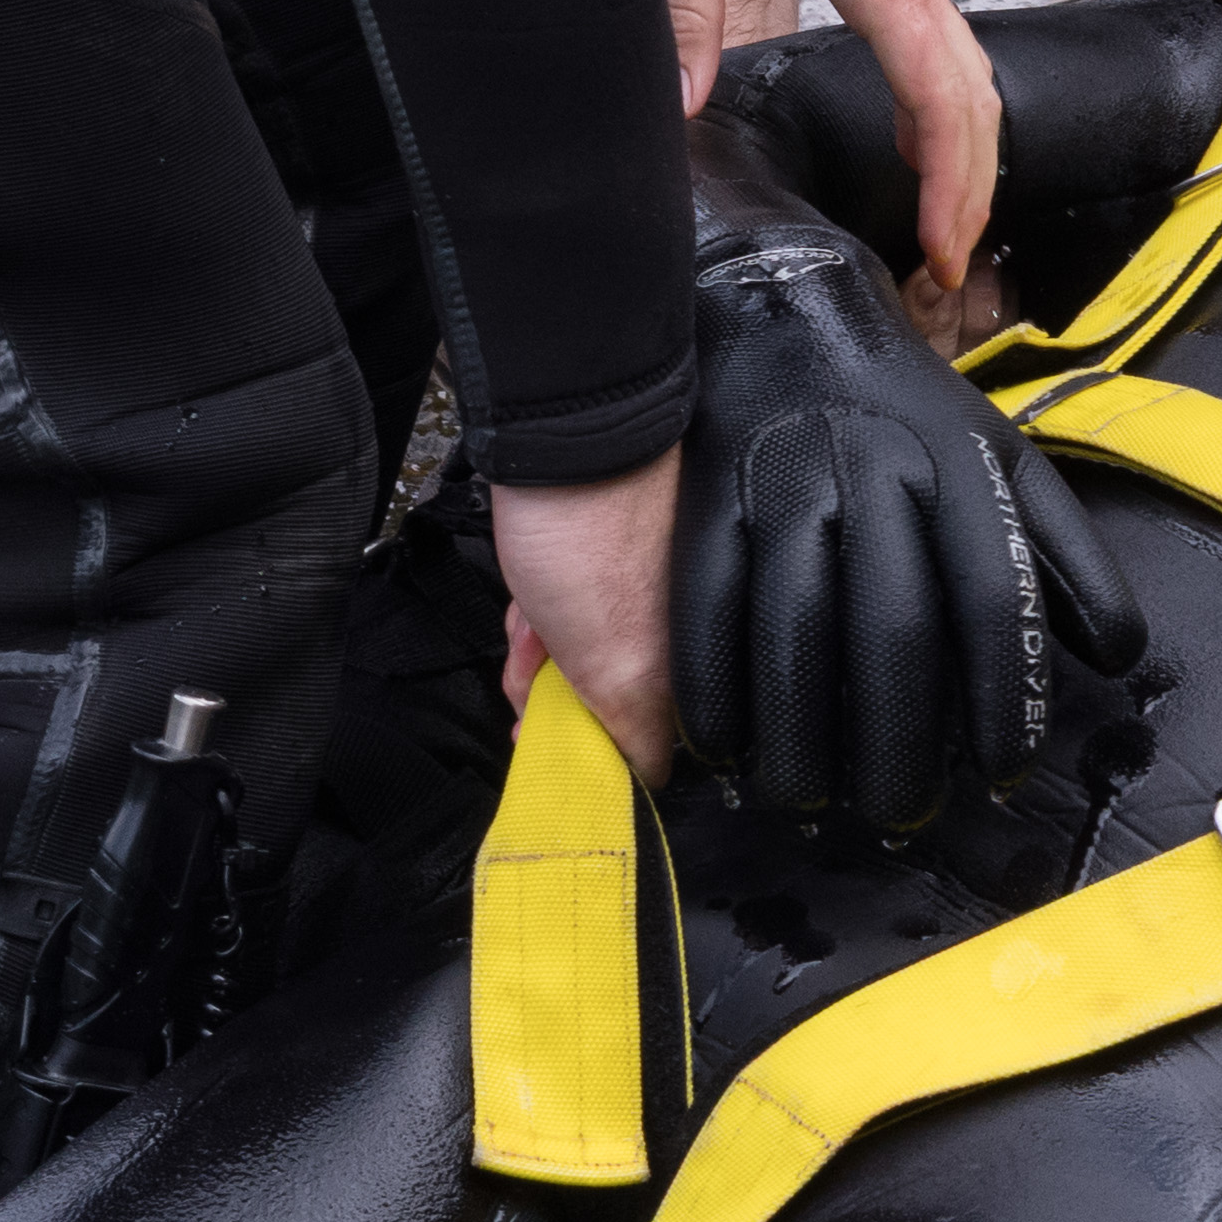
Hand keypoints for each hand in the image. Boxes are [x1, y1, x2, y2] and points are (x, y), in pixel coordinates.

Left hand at [497, 448, 681, 781]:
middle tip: (533, 689)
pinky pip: (560, 616)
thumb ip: (636, 738)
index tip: (561, 750)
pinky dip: (535, 616)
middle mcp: (674, 631)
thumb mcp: (619, 670)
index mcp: (697, 660)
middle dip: (558, 700)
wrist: (559, 436)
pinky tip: (525, 605)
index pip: (656, 742)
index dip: (601, 753)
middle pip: (606, 703)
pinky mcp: (598, 565)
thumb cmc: (594, 535)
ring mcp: (634, 595)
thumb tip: (639, 786)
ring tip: (527, 633)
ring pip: (576, 660)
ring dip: (540, 658)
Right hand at [667, 170, 1155, 824]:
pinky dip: (715, 692)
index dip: (1004, 698)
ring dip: (800, 738)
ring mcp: (786, 487)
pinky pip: (707, 610)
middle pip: (891, 631)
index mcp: (958, 469)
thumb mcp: (1005, 456)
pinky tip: (730, 748)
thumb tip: (1118, 658)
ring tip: (812, 802)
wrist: (782, 310)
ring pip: (793, 631)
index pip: (994, 599)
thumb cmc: (907, 411)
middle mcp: (876, 475)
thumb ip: (1065, 555)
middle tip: (901, 812)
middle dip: (898, 743)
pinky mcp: (709, 502)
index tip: (1002, 773)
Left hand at [670, 0, 1000, 311]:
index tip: (940, 248)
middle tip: (946, 273)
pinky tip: (919, 149)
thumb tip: (684, 112)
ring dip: (968, 151)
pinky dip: (944, 109)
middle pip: (973, 93)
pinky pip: (936, 45)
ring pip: (966, 71)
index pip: (936, 88)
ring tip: (942, 231)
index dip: (948, 178)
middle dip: (972, 186)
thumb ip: (684, 11)